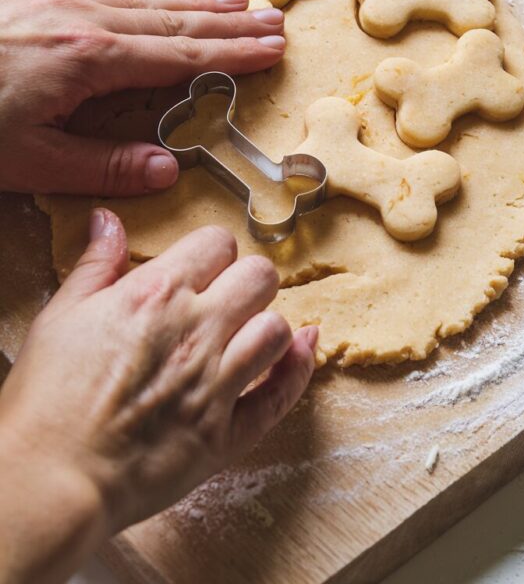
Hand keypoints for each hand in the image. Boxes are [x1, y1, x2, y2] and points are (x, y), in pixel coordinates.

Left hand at [0, 0, 284, 195]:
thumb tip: (167, 169)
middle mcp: (82, 20)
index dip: (231, 54)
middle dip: (227, 22)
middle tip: (272, 19)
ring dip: (188, 0)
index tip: (271, 49)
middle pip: (172, 20)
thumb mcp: (30, 161)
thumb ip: (102, 166)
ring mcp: (52, 1)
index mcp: (93, 61)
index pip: (182, 57)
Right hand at [0, 210, 316, 583]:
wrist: (51, 478)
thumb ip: (95, 264)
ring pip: (277, 328)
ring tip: (245, 332)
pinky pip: (282, 394)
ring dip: (265, 324)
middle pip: (259, 276)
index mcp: (157, 294)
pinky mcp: (226, 434)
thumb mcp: (60, 315)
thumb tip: (109, 220)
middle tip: (227, 296)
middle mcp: (196, 330)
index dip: (211, 251)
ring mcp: (216, 383)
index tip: (202, 266)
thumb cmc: (47, 400)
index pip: (216, 242)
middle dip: (246, 279)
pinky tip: (300, 350)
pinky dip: (298, 369)